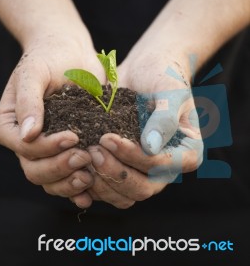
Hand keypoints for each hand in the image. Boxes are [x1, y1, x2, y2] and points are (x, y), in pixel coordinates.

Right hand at [0, 34, 104, 204]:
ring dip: (69, 182)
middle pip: (35, 170)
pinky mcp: (67, 150)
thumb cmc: (50, 57)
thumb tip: (27, 134)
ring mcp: (47, 149)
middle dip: (60, 167)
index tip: (73, 136)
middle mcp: (25, 141)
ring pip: (50, 180)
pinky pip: (67, 178)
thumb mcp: (35, 72)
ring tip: (90, 175)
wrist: (71, 53)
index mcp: (10, 125)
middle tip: (85, 156)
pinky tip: (91, 191)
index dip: (47, 148)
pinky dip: (78, 188)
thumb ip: (29, 101)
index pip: (23, 147)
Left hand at [82, 50, 202, 208]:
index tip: (109, 138)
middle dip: (115, 173)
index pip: (161, 166)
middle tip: (93, 151)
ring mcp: (144, 171)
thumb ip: (165, 118)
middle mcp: (166, 168)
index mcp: (187, 153)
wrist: (144, 70)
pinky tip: (78, 163)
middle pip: (142, 188)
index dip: (134, 157)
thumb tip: (151, 147)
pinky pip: (109, 188)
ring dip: (102, 181)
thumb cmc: (162, 75)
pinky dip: (92, 182)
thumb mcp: (170, 91)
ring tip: (84, 154)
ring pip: (123, 195)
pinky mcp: (124, 168)